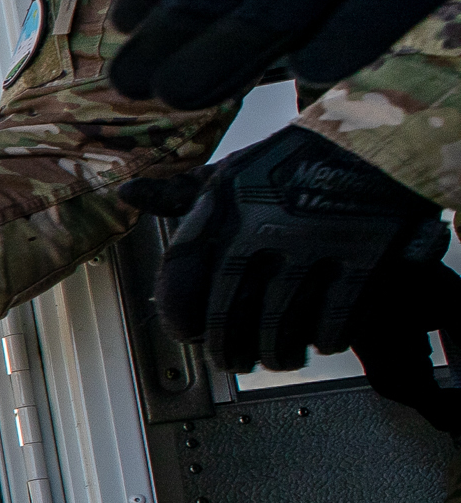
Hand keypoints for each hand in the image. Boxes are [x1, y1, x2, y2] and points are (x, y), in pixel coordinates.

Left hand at [144, 124, 450, 372]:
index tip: (188, 338)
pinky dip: (327, 337)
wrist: (373, 139)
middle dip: (229, 349)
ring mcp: (316, 241)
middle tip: (235, 364)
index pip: (186, 281)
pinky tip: (324, 341)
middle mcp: (265, 226)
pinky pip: (336, 315)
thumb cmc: (294, 162)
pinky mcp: (365, 252)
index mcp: (227, 208)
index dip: (182, 319)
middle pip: (232, 313)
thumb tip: (128, 193)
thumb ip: (182, 192)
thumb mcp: (233, 168)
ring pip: (282, 323)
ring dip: (279, 352)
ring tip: (281, 360)